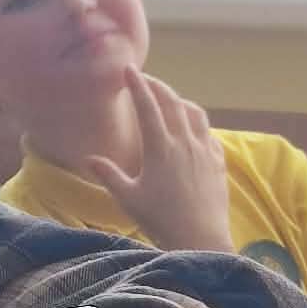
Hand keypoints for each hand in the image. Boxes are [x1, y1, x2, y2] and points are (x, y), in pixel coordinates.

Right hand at [85, 71, 231, 251]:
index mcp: (160, 147)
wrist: (201, 238)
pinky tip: (193, 129)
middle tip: (146, 79)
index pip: (148, 106)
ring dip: (181, 101)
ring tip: (171, 100)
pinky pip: (209, 133)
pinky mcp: (218, 162)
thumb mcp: (128, 198)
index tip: (129, 69)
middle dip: (158, 86)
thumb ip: (109, 175)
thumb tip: (88, 159)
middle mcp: (184, 142)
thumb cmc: (161, 220)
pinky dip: (198, 124)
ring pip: (195, 113)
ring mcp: (204, 150)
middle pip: (172, 102)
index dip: (137, 85)